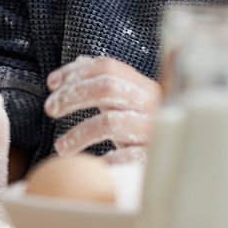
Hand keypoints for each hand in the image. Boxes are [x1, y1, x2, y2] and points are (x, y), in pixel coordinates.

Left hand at [45, 56, 159, 157]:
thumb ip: (107, 83)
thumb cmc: (144, 128)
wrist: (176, 158)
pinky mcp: (152, 156)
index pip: (107, 66)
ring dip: (78, 134)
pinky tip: (92, 165)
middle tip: (50, 109)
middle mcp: (150, 104)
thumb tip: (80, 61)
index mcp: (143, 87)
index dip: (75, 71)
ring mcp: (152, 130)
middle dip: (72, 96)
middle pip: (106, 88)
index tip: (52, 83)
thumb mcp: (128, 102)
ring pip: (109, 122)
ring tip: (61, 147)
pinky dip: (105, 160)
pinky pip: (124, 156)